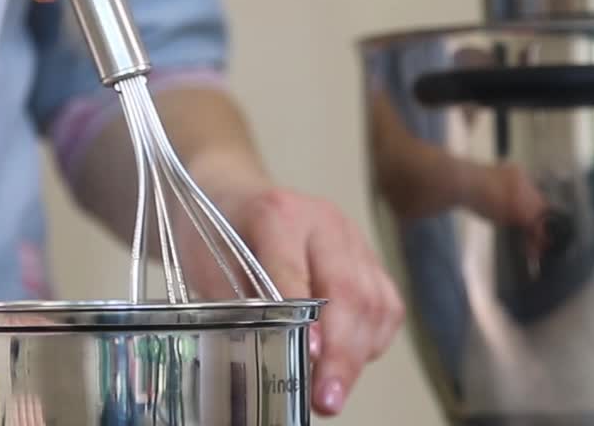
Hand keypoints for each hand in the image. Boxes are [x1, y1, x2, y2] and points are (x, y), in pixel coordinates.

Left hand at [180, 164, 403, 416]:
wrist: (233, 196)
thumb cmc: (217, 231)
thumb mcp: (207, 262)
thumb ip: (236, 302)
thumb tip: (263, 352)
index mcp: (278, 214)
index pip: (294, 270)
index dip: (305, 317)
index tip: (308, 355)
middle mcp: (325, 222)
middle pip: (348, 290)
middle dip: (341, 352)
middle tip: (326, 397)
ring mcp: (353, 239)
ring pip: (375, 302)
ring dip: (359, 354)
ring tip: (333, 392)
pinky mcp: (369, 259)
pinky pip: (387, 304)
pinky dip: (373, 341)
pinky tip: (348, 363)